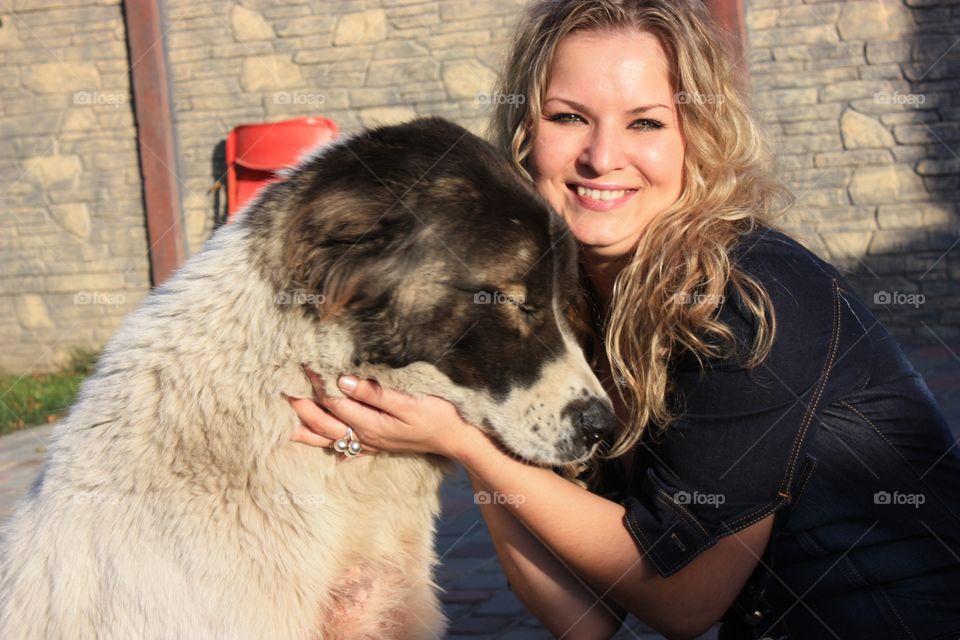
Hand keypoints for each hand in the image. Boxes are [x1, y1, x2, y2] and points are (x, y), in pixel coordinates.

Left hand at [286, 369, 477, 459]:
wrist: (458, 439)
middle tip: (283, 390)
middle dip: (303, 407)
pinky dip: (335, 448)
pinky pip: (349, 449)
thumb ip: (374, 393)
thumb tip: (342, 382)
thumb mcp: (408, 401)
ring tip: (288, 426)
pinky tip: (330, 453)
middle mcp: (366, 436)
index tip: (302, 366)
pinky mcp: (380, 445)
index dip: (316, 385)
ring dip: (310, 430)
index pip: (333, 403)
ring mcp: (372, 443)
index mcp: (370, 423)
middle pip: (325, 423)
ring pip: (332, 439)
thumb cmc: (437, 415)